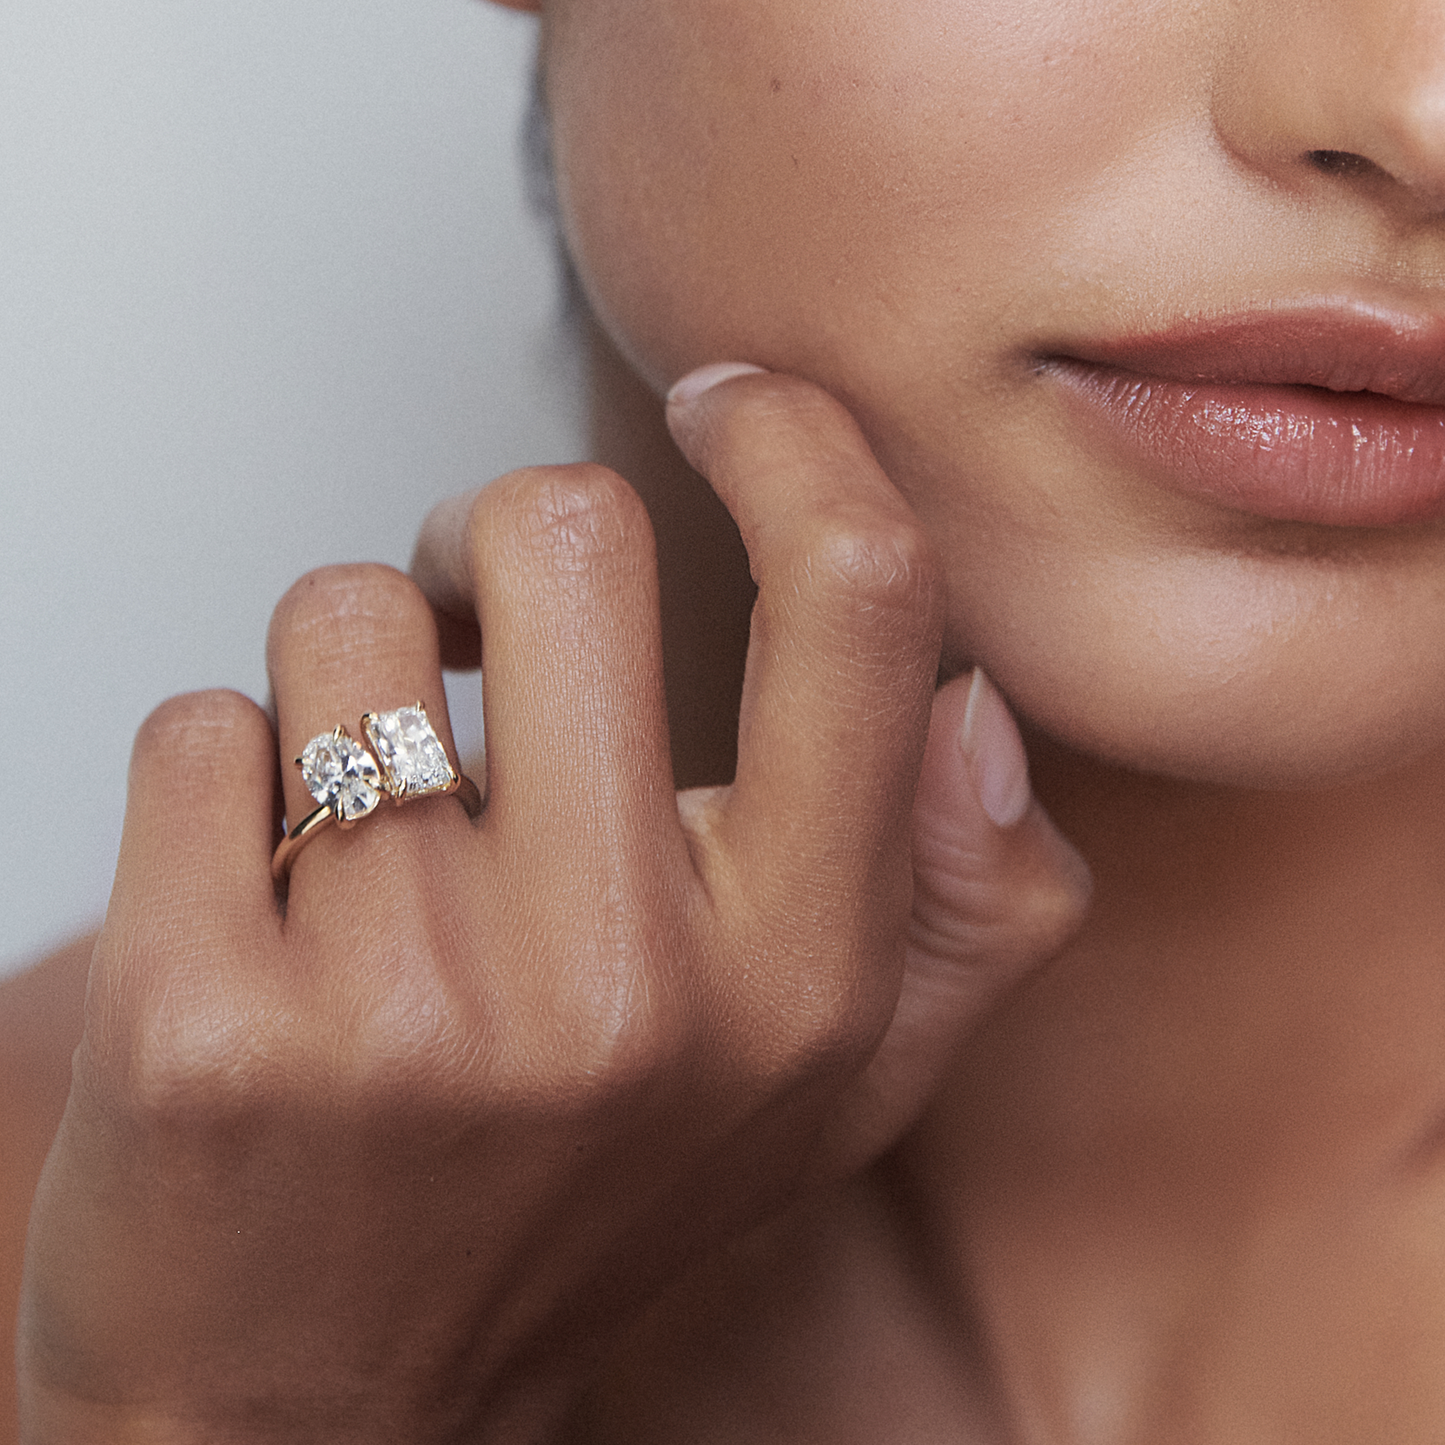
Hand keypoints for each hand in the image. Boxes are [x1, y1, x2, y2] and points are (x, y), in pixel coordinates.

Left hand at [16, 369, 1086, 1442]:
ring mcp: (406, 1009)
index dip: (796, 448)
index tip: (731, 407)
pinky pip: (200, 733)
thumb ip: (962, 909)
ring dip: (347, 681)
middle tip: (475, 624)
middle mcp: (620, 989)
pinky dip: (219, 786)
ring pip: (345, 618)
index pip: (857, 607)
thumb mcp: (826, 1094)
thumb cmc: (563, 1221)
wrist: (305, 1413)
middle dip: (495, 542)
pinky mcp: (202, 1026)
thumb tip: (980, 709)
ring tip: (366, 822)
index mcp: (798, 981)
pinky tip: (260, 910)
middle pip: (562, 536)